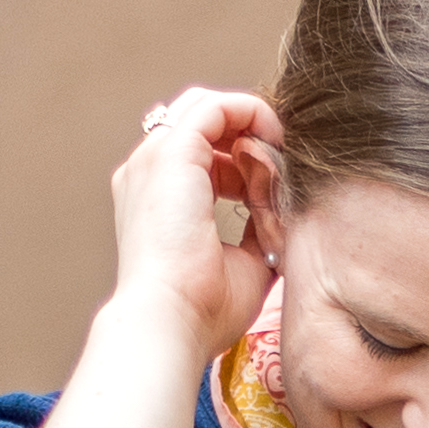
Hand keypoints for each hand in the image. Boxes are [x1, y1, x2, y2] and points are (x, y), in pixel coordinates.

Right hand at [110, 86, 279, 348]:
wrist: (171, 321)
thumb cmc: (201, 310)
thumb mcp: (242, 263)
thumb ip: (258, 229)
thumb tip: (280, 209)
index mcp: (154, 199)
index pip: (197, 154)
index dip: (241, 158)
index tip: (275, 180)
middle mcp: (147, 172)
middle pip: (198, 121)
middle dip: (244, 131)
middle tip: (281, 156)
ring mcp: (155, 158)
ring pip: (206, 106)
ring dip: (250, 119)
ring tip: (281, 147)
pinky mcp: (173, 152)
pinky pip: (217, 107)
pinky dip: (251, 113)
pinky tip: (275, 139)